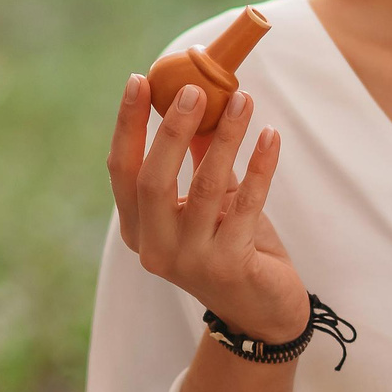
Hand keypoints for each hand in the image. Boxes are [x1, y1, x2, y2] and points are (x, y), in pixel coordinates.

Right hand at [108, 73, 309, 343]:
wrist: (264, 312)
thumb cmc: (232, 245)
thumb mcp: (210, 199)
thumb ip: (199, 156)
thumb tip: (200, 94)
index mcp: (138, 227)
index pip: (122, 169)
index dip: (129, 124)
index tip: (140, 80)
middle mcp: (155, 248)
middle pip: (153, 179)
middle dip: (173, 129)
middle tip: (195, 89)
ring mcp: (190, 261)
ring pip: (204, 186)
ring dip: (226, 137)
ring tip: (244, 99)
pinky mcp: (229, 267)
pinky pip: (246, 204)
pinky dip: (259, 166)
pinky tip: (270, 136)